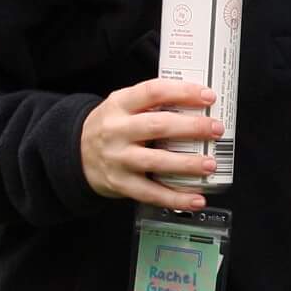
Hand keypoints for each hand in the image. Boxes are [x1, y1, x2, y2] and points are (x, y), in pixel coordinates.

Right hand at [80, 78, 220, 211]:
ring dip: (187, 164)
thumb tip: (201, 103)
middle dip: (192, 128)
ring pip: (155, 161)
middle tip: (217, 129)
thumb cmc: (111, 126)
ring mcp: (117, 159)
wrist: (73, 154)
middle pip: (158, 126)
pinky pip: (150, 193)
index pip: (153, 91)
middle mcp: (116, 131)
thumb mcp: (123, 105)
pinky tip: (197, 199)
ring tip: (210, 164)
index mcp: (120, 104)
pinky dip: (176, 198)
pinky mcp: (120, 184)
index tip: (209, 97)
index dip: (183, 92)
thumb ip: (152, 102)